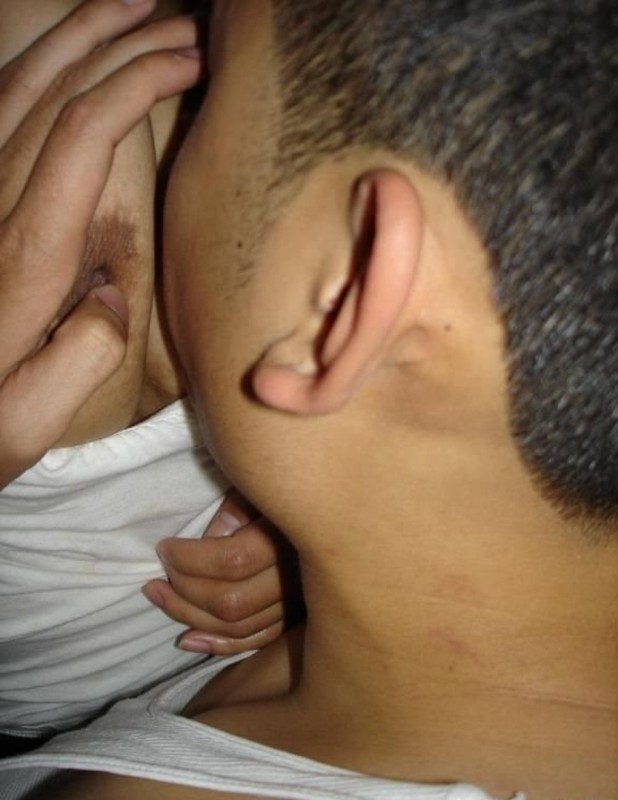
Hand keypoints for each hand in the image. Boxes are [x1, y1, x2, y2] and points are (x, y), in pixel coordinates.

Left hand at [0, 0, 200, 487]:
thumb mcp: (24, 420)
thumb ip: (78, 359)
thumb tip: (113, 298)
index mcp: (23, 259)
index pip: (78, 135)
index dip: (135, 83)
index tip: (190, 63)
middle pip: (50, 91)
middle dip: (117, 42)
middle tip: (178, 19)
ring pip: (20, 90)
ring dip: (77, 40)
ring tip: (130, 10)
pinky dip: (38, 72)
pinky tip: (67, 61)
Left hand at [143, 493, 304, 654]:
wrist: (326, 504)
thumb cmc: (287, 487)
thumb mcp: (260, 486)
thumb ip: (233, 513)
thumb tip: (207, 544)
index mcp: (289, 537)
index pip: (232, 562)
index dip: (190, 560)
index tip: (165, 547)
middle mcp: (298, 576)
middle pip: (233, 602)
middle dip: (184, 592)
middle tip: (156, 578)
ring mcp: (299, 601)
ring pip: (240, 627)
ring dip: (192, 618)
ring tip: (160, 598)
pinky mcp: (295, 617)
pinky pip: (256, 640)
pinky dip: (219, 644)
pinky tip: (188, 639)